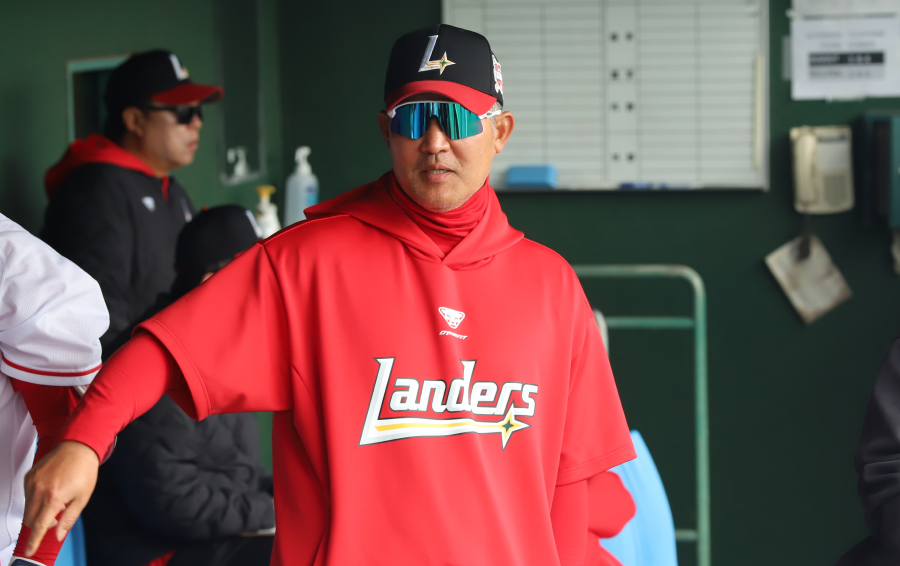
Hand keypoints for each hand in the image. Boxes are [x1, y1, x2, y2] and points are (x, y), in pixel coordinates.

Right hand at [22, 441, 98, 556]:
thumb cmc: (84, 471)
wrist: (78, 448)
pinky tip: (50, 490)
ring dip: (38, 511)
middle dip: (41, 523)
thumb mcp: (82, 498)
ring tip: (57, 499)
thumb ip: (69, 518)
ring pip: (27, 508)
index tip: (30, 550)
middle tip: (57, 514)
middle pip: (30, 520)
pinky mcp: (28, 476)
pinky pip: (27, 495)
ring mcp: (31, 482)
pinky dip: (35, 499)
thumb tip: (59, 534)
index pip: (40, 526)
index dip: (35, 540)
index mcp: (54, 497)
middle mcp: (39, 490)